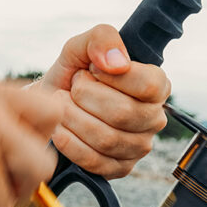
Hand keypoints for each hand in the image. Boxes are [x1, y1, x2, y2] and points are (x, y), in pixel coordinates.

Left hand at [41, 24, 169, 177]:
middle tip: (71, 89)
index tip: (91, 70)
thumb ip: (102, 38)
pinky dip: (71, 144)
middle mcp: (154, 118)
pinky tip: (59, 130)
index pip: (148, 85)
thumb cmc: (72, 75)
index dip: (113, 77)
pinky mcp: (120, 168)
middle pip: (123, 113)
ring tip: (61, 106)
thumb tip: (117, 63)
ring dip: (74, 119)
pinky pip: (96, 162)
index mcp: (157, 85)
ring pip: (108, 139)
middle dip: (85, 98)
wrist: (49, 105)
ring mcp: (139, 146)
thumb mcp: (81, 46)